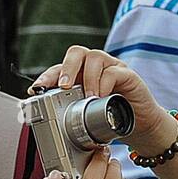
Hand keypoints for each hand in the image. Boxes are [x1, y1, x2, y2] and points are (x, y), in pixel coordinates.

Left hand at [31, 45, 176, 158]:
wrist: (140, 126)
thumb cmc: (112, 119)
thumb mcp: (86, 118)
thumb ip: (70, 115)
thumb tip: (48, 125)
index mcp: (80, 76)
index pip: (60, 68)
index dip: (47, 76)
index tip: (36, 89)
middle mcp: (95, 67)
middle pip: (76, 53)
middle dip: (66, 68)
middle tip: (63, 86)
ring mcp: (112, 68)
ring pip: (94, 57)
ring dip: (87, 78)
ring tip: (87, 98)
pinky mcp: (128, 75)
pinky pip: (114, 71)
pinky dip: (105, 84)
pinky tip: (101, 97)